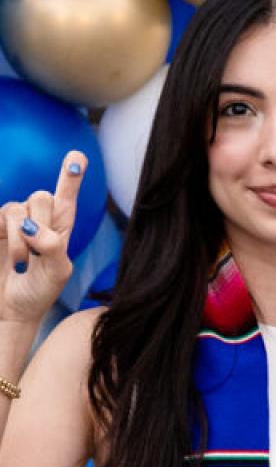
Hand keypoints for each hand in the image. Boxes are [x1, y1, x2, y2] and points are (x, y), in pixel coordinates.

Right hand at [0, 151, 85, 324]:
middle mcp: (36, 220)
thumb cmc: (38, 292)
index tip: (77, 157)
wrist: (9, 309)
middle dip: (42, 222)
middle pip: (41, 197)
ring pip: (16, 208)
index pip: (66, 198)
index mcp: (60, 229)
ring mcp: (10, 223)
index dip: (70, 177)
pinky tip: (13, 259)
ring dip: (19, 238)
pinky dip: (8, 236)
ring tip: (22, 263)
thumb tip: (31, 226)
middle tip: (38, 252)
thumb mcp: (57, 273)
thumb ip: (54, 247)